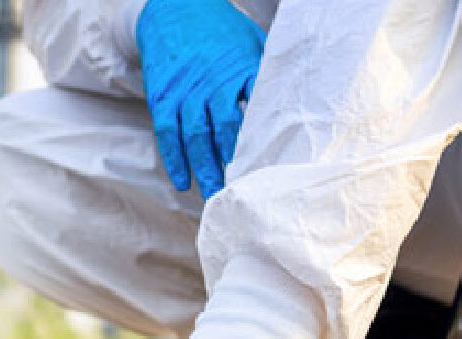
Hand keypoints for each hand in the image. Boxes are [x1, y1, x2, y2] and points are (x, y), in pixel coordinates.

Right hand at [136, 0, 265, 197]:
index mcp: (240, 69)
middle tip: (242, 194)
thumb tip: (298, 102)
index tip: (270, 167)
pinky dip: (174, 159)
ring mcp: (184, 91)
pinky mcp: (162, 98)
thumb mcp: (252, 44)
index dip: (261, 140)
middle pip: (222, 129)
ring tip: (214, 196)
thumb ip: (268, 73)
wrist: (174, 10)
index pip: (254, 109)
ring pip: (194, 136)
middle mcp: (211, 82)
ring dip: (204, 169)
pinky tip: (183, 181)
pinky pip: (167, 133)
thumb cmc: (222, 31)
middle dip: (231, 164)